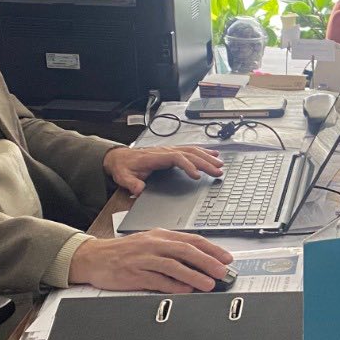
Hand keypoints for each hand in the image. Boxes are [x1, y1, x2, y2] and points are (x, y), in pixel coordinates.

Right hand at [68, 230, 234, 293]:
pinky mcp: (134, 273)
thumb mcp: (150, 243)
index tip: (226, 258)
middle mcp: (153, 244)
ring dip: (194, 275)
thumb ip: (172, 250)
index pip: (191, 240)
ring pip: (173, 265)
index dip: (211, 249)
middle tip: (223, 272)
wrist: (93, 257)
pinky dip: (173, 285)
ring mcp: (143, 259)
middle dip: (207, 261)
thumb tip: (199, 261)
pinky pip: (157, 280)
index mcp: (160, 235)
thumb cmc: (124, 252)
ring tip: (209, 284)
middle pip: (185, 251)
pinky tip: (185, 290)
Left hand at [104, 145, 223, 195]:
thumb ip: (131, 184)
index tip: (197, 175)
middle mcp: (165, 151)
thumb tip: (140, 189)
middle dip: (205, 162)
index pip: (176, 158)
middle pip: (189, 154)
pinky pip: (191, 150)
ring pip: (192, 151)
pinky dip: (204, 152)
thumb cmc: (124, 167)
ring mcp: (169, 150)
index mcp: (155, 157)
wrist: (119, 158)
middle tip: (218, 171)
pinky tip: (214, 154)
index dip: (188, 165)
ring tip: (220, 164)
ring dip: (207, 157)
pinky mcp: (172, 152)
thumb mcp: (123, 177)